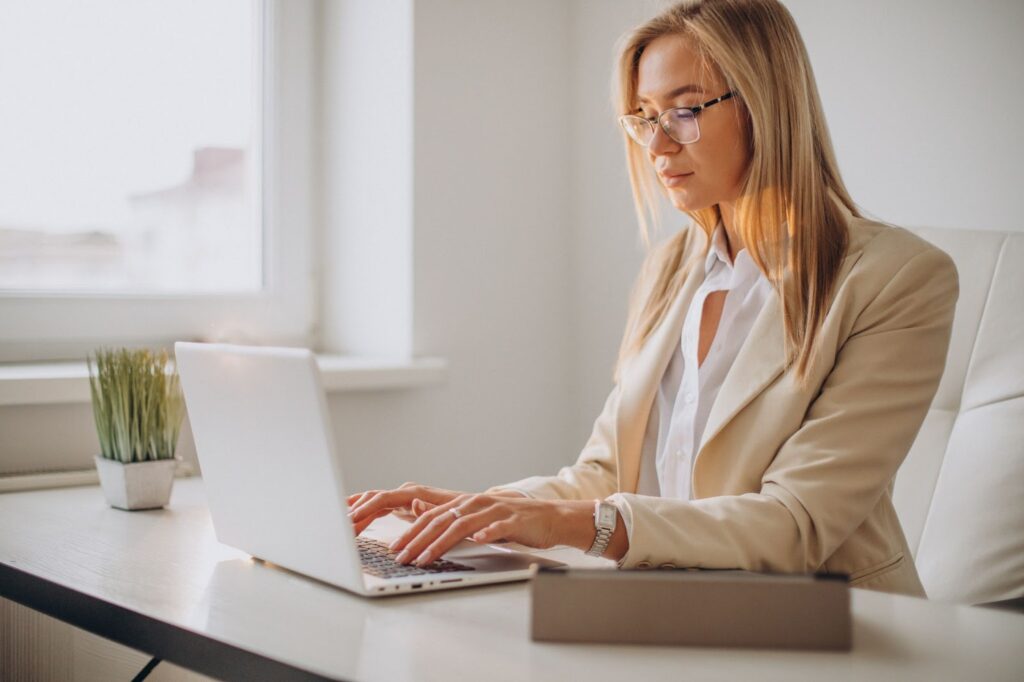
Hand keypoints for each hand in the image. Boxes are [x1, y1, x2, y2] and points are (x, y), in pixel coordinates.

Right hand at [346, 483, 465, 535]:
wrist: (477, 509)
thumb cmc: (464, 513)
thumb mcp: (451, 514)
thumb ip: (430, 510)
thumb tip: (414, 503)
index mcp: (415, 493)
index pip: (383, 498)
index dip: (365, 508)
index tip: (349, 519)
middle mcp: (407, 493)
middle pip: (374, 499)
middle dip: (355, 512)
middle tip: (337, 527)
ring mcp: (404, 498)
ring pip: (373, 502)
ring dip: (356, 513)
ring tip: (338, 526)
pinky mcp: (403, 506)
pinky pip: (378, 508)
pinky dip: (364, 513)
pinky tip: (350, 518)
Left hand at [351, 490, 593, 566]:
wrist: (550, 518)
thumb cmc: (512, 523)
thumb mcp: (479, 521)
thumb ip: (454, 522)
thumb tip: (424, 522)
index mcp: (466, 504)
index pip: (431, 517)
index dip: (411, 532)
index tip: (395, 549)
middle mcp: (477, 503)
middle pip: (441, 521)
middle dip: (418, 540)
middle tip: (401, 557)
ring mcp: (495, 511)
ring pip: (463, 525)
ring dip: (441, 542)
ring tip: (425, 557)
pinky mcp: (515, 520)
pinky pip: (498, 527)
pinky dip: (486, 533)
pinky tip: (477, 540)